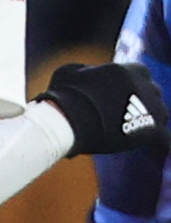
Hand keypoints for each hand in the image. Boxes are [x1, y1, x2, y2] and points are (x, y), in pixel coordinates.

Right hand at [39, 60, 166, 155]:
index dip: (135, 82)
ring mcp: (148, 108)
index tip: (125, 92)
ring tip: (141, 130)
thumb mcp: (68, 72)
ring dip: (153, 120)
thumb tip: (86, 72)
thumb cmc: (62, 95)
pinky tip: (158, 152)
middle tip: (134, 112)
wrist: (67, 119)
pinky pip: (164, 139)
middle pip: (153, 92)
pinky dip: (161, 145)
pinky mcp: (149, 130)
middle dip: (146, 100)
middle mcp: (141, 86)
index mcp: (124, 71)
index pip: (141, 73)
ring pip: (161, 114)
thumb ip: (84, 70)